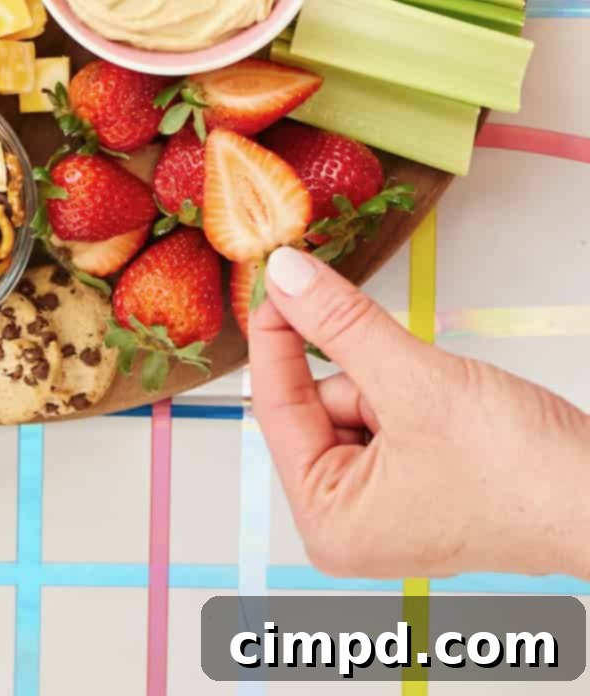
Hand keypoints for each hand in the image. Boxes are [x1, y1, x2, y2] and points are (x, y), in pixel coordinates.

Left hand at [249, 247, 589, 578]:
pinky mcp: (419, 482)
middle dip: (363, 370)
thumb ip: (339, 322)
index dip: (275, 331)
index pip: (274, 405)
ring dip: (394, 380)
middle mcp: (347, 522)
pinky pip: (389, 412)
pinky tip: (455, 410)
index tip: (273, 271)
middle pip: (317, 402)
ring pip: (357, 399)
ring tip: (446, 404)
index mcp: (328, 521)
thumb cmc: (520, 473)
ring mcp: (385, 504)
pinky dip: (413, 392)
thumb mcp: (413, 381)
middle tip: (410, 376)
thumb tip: (283, 273)